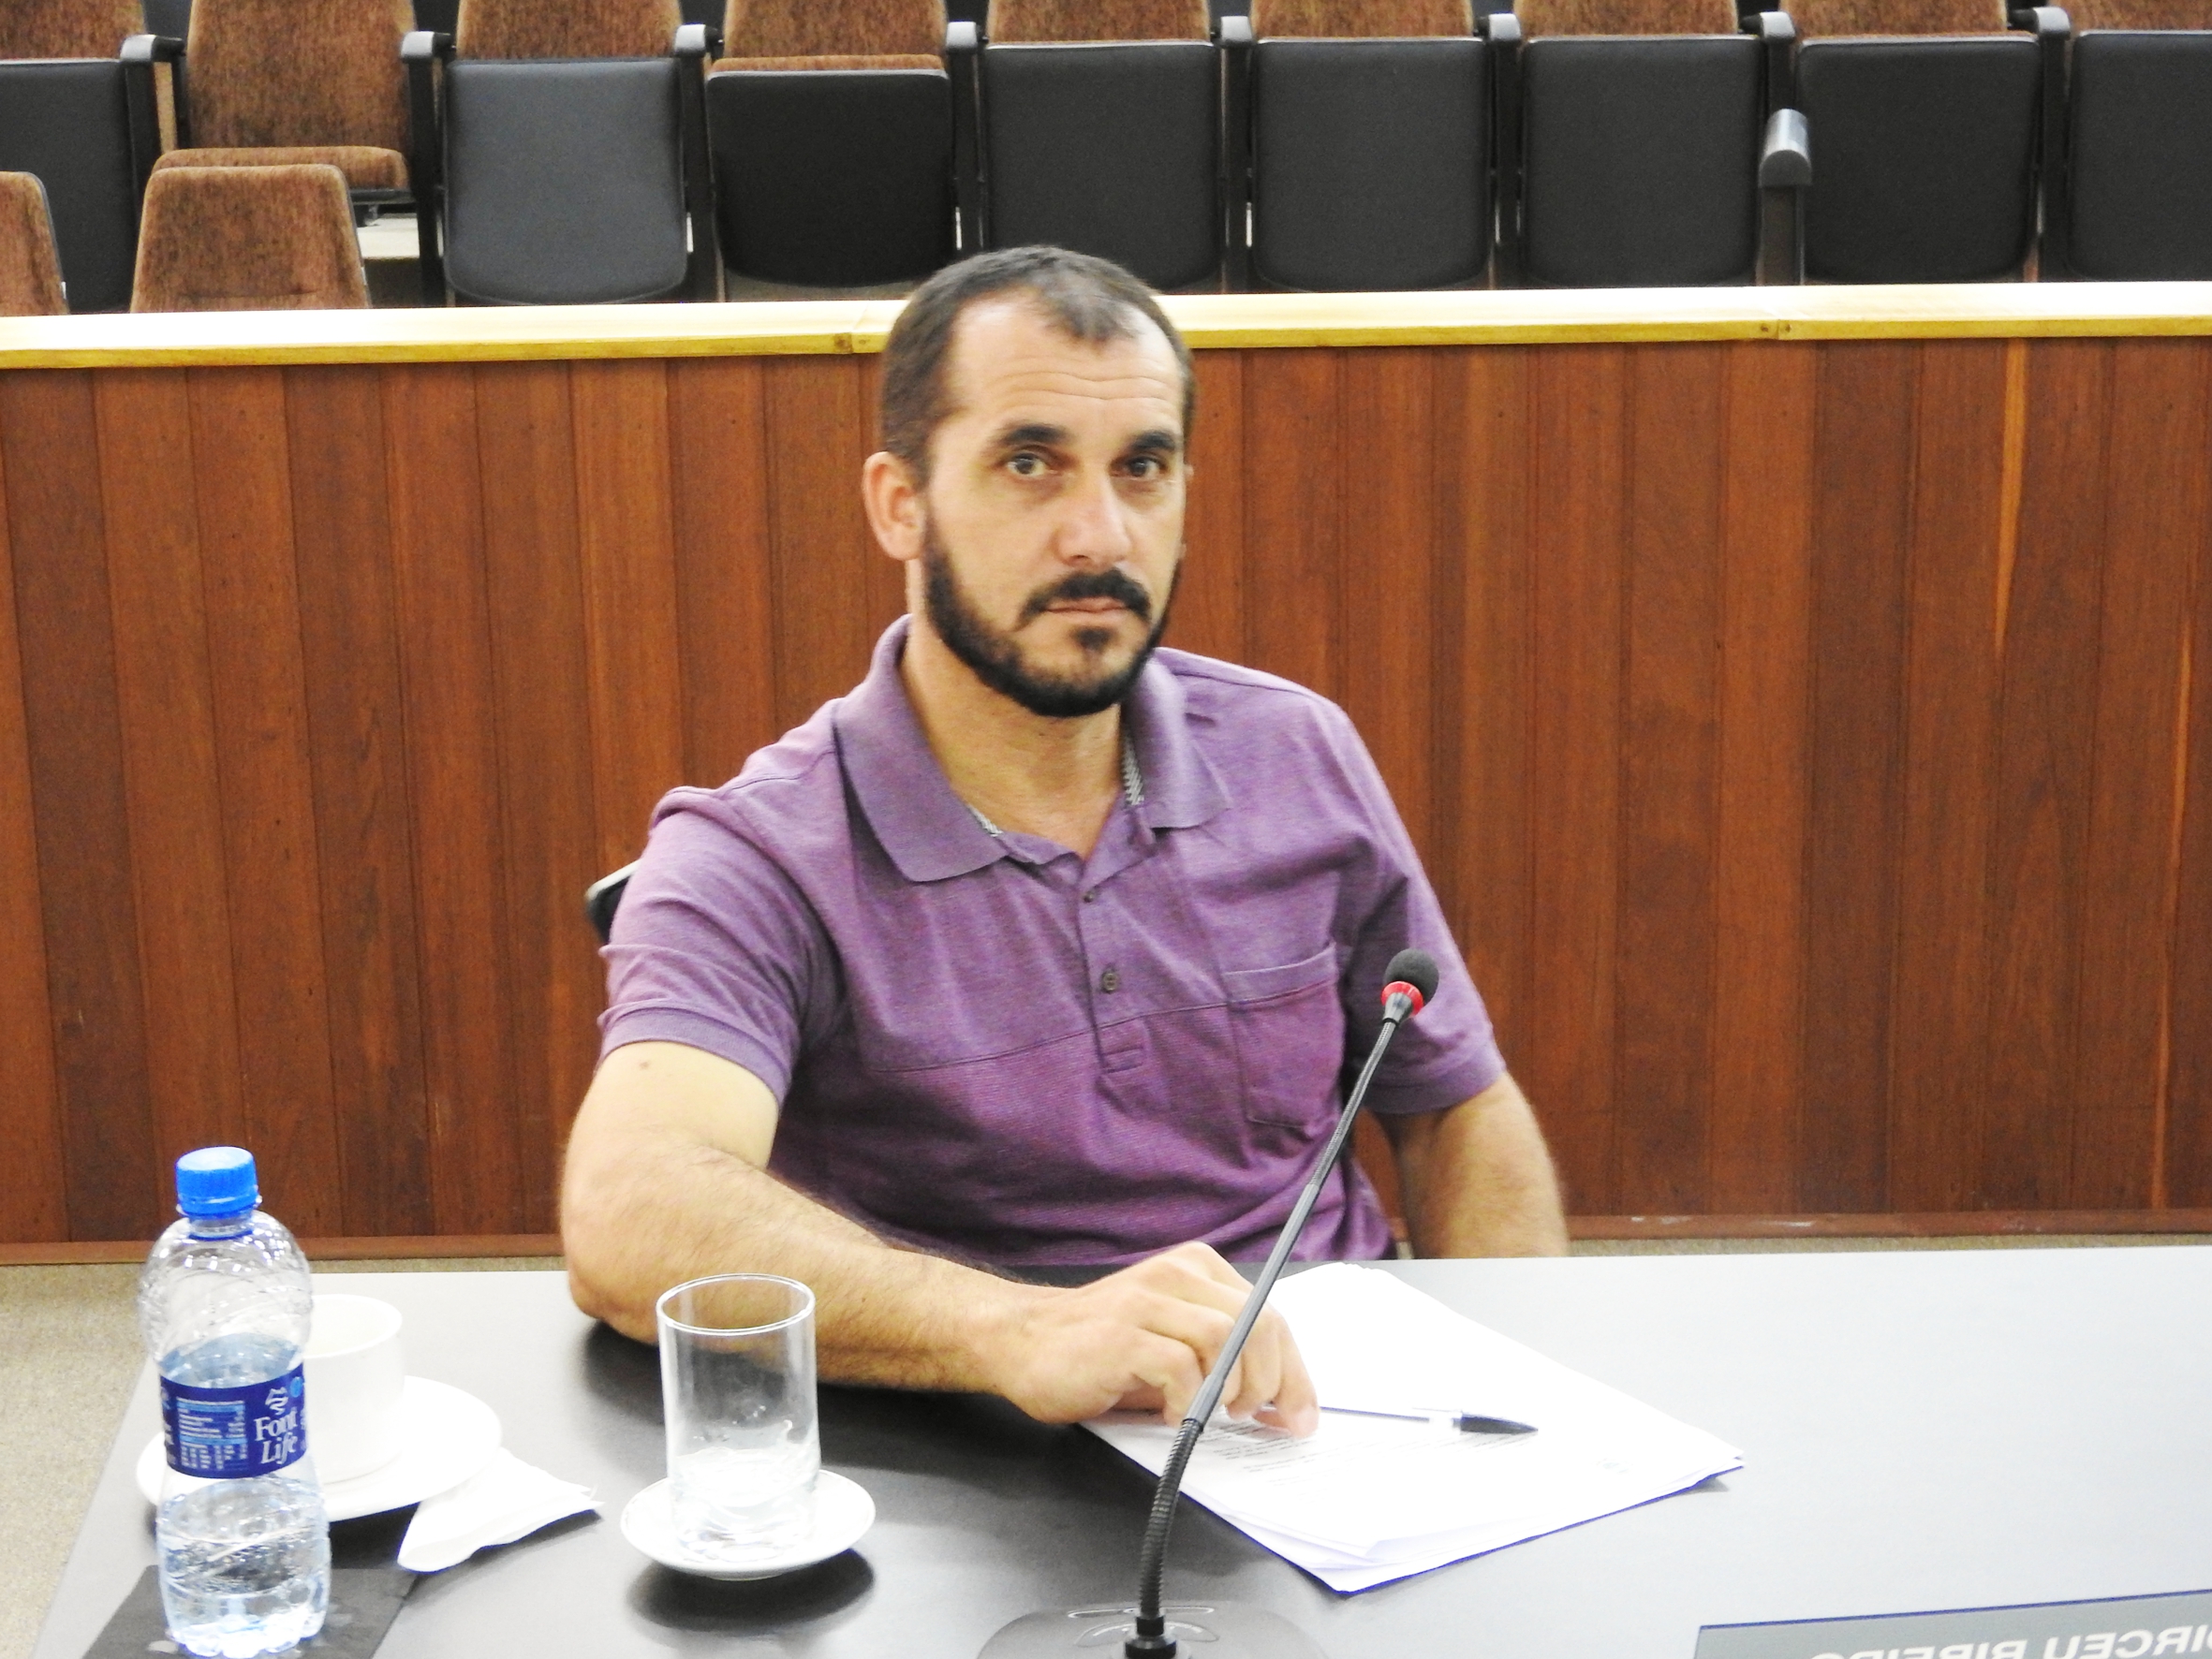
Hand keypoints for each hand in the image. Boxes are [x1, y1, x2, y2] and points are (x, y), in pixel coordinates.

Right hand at [978, 1241, 1318, 1435]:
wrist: (1022, 1341)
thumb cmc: (1101, 1349)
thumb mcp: (1173, 1340)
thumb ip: (1222, 1355)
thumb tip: (1280, 1401)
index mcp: (1197, 1269)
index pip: (1269, 1314)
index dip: (1295, 1371)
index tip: (1299, 1415)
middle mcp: (1177, 1275)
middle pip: (1259, 1323)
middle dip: (1274, 1382)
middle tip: (1258, 1418)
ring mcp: (1147, 1301)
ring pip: (1225, 1339)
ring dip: (1232, 1389)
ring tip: (1215, 1412)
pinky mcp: (1122, 1334)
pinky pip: (1180, 1367)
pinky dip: (1188, 1401)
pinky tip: (1174, 1414)